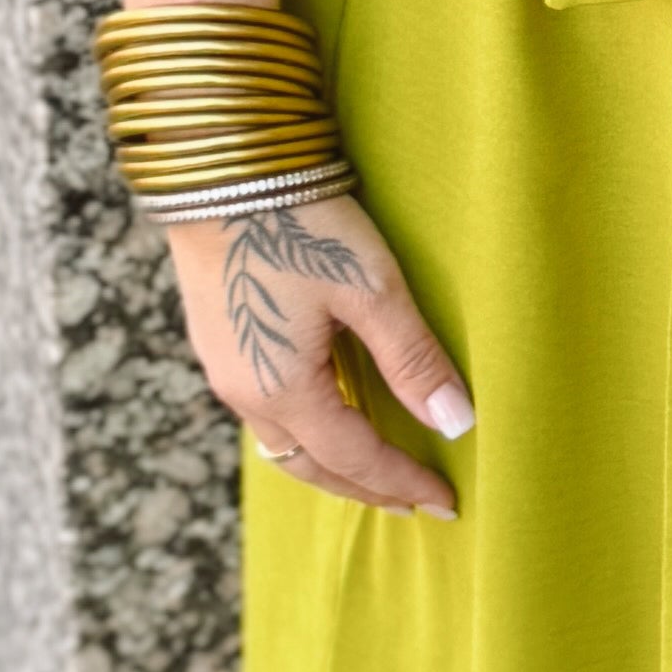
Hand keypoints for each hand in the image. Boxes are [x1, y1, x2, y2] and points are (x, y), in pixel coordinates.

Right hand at [167, 179, 475, 517]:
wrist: (215, 169)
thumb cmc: (297, 224)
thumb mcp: (370, 288)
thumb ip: (412, 358)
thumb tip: (456, 422)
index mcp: (282, 390)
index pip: (355, 459)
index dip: (402, 481)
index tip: (446, 500)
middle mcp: (244, 392)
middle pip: (311, 466)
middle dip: (364, 489)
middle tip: (412, 502)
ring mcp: (223, 368)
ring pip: (282, 442)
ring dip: (330, 465)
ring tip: (372, 472)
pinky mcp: (216, 339)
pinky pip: (263, 411)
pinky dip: (304, 431)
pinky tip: (327, 414)